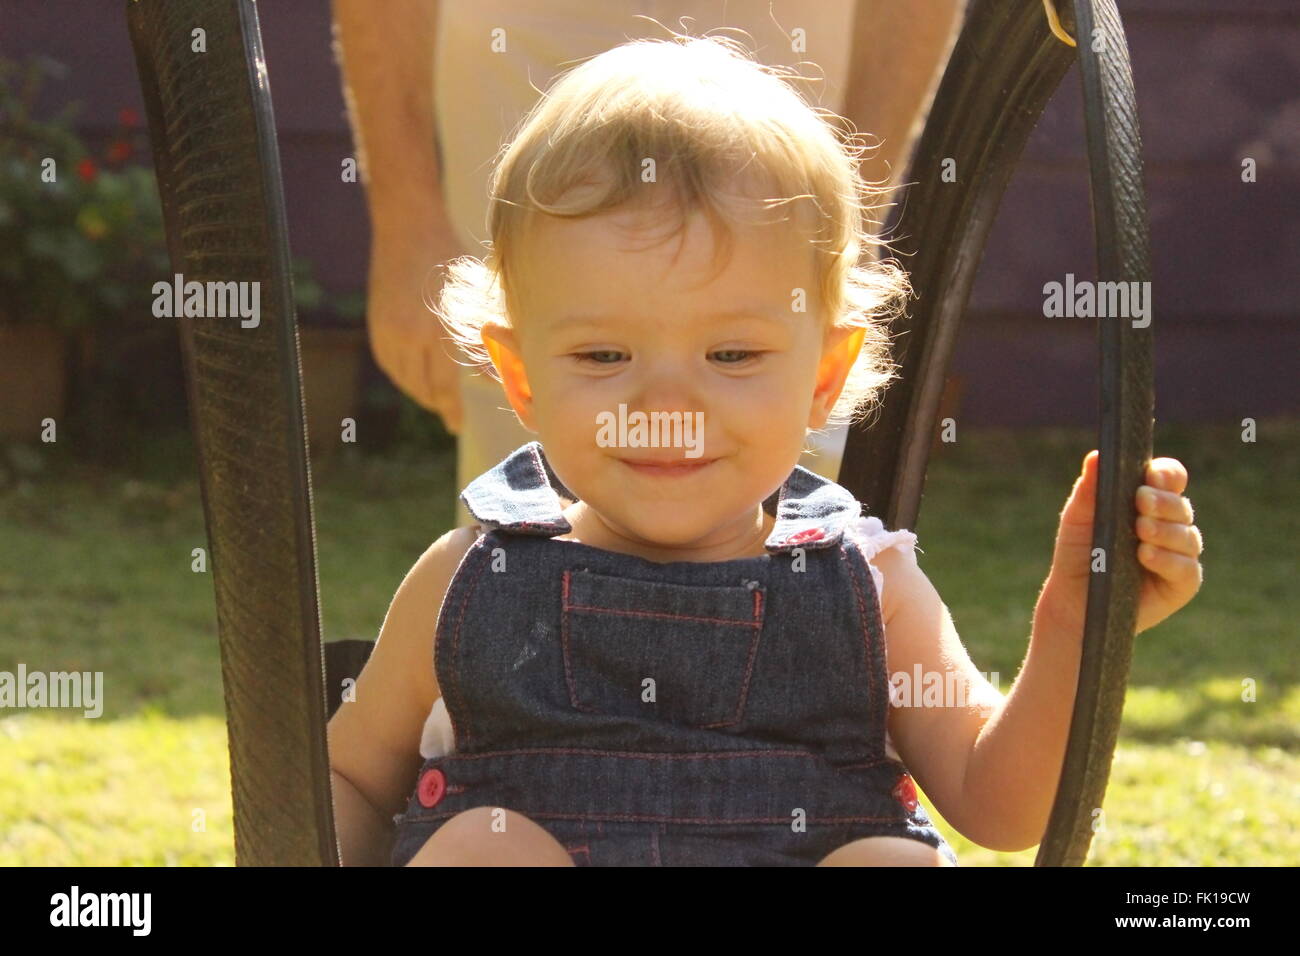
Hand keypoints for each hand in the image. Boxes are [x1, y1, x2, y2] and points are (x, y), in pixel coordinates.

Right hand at [366, 231, 467, 433]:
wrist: (407, 227)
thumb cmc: (450, 256)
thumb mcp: (474, 296)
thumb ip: (484, 337)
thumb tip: (496, 374)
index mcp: (439, 329)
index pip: (445, 386)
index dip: (451, 410)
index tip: (455, 427)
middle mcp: (410, 335)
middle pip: (423, 388)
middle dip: (438, 403)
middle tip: (451, 412)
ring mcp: (389, 331)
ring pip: (405, 379)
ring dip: (421, 392)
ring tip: (437, 396)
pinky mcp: (377, 325)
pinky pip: (389, 364)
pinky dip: (404, 375)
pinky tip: (417, 375)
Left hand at [1043, 450, 1203, 634]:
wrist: (1072, 601)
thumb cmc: (1078, 554)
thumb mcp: (1078, 520)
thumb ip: (1089, 490)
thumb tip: (1097, 455)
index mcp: (1150, 502)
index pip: (1170, 478)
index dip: (1166, 474)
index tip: (1150, 476)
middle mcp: (1170, 525)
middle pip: (1181, 505)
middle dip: (1163, 502)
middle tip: (1141, 502)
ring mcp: (1179, 554)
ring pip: (1187, 536)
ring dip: (1165, 531)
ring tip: (1141, 530)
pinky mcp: (1181, 584)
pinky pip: (1186, 569)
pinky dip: (1167, 560)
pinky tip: (1146, 555)